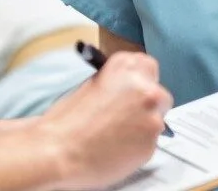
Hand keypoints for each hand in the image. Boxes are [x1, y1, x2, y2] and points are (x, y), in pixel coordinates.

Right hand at [32, 51, 171, 189]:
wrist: (57, 151)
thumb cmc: (66, 121)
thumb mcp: (92, 85)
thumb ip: (116, 84)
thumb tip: (128, 91)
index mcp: (126, 67)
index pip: (148, 66)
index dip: (141, 81)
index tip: (133, 90)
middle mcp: (145, 88)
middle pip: (159, 95)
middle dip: (147, 106)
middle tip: (126, 117)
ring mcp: (152, 117)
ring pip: (157, 121)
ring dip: (143, 127)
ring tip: (116, 136)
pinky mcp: (152, 144)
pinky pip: (150, 143)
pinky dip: (138, 146)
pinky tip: (117, 148)